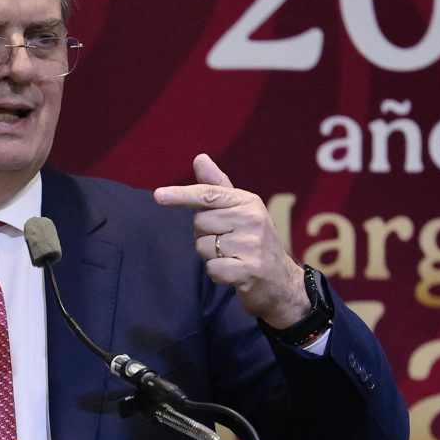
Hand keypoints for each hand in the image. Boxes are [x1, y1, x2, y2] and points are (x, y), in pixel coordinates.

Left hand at [153, 154, 308, 328]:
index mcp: (248, 201)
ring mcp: (253, 245)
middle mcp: (252, 219)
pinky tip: (234, 272)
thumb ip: (216, 187)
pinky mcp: (250, 270)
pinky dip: (217, 274)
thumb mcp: (239, 210)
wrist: (281, 281)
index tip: (158, 195)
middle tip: (228, 242)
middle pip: (199, 223)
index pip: (208, 194)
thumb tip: (200, 158)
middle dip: (205, 235)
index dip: (181, 195)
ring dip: (210, 256)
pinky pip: (212, 269)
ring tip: (232, 257)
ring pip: (202, 247)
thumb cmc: (252, 240)